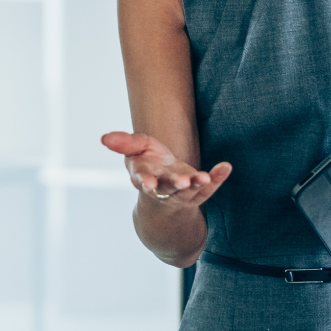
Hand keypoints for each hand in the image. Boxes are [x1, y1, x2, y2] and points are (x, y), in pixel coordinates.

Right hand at [101, 131, 231, 209]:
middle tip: (182, 183)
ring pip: (189, 192)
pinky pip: (209, 188)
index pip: (143, 181)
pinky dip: (218, 178)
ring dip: (197, 185)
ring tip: (205, 177)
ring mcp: (182, 193)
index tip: (147, 184)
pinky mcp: (198, 192)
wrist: (164, 184)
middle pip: (169, 189)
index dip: (146, 182)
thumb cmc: (148, 162)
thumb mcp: (135, 150)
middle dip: (175, 186)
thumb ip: (123, 143)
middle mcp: (163, 188)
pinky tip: (225, 167)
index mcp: (145, 178)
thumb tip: (104, 138)